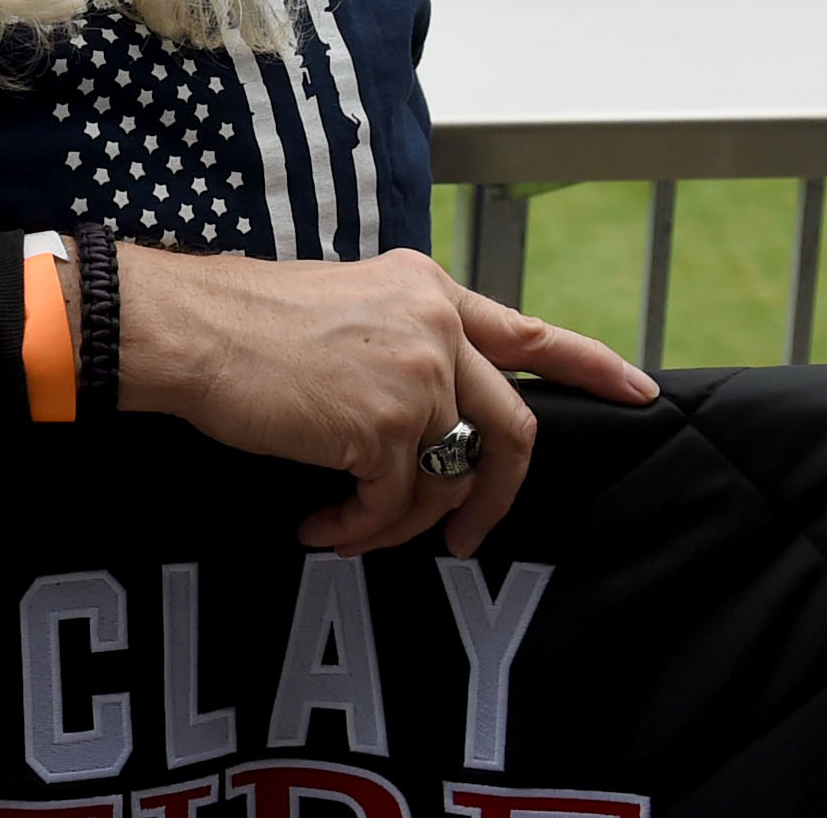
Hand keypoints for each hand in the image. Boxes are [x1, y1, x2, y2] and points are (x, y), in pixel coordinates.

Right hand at [115, 245, 657, 559]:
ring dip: (404, 522)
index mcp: (427, 289)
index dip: (594, 368)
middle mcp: (436, 326)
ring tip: (349, 527)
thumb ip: (402, 342)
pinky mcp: (385, 425)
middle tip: (469, 538)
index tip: (641, 395)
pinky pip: (395, 504)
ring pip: (451, 479)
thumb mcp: (342, 308)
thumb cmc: (239, 322)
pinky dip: (359, 527)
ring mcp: (418, 375)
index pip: (530, 332)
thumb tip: (428, 418)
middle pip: (512, 431)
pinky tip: (318, 523)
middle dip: (495, 499)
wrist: (185, 328)